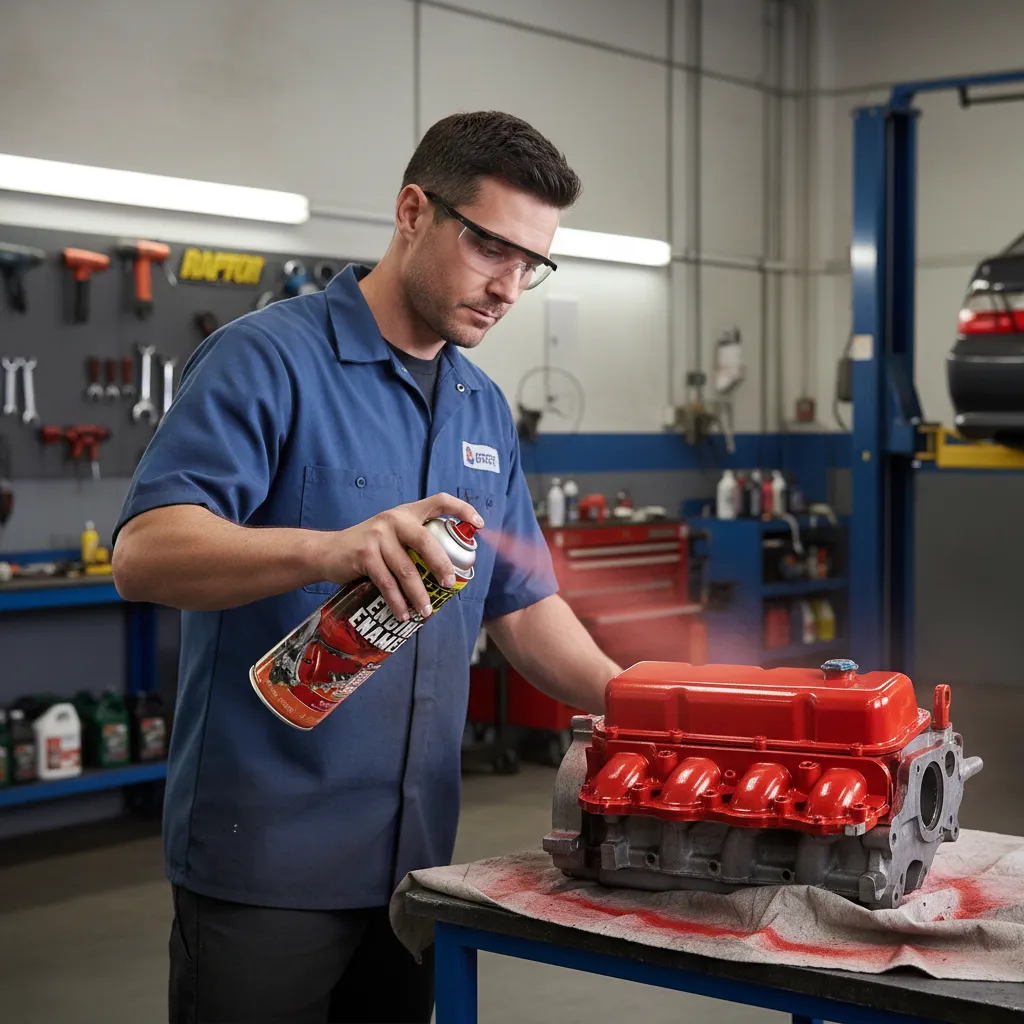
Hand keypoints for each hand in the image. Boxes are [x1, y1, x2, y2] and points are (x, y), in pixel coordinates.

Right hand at [323, 493, 483, 620]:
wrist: (326, 552)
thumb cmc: (367, 548)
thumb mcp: (390, 535)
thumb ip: (413, 542)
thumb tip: (446, 569)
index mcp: (406, 513)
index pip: (439, 500)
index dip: (462, 509)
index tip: (480, 524)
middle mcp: (394, 519)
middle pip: (427, 541)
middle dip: (442, 566)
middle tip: (449, 585)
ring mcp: (378, 536)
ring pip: (407, 569)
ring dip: (419, 595)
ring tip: (425, 612)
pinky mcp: (364, 555)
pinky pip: (387, 583)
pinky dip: (397, 602)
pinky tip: (403, 614)